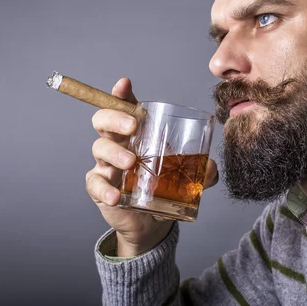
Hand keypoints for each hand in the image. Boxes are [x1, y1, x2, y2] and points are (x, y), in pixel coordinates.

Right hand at [86, 78, 218, 256]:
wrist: (151, 222)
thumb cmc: (164, 186)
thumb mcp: (186, 175)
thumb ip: (201, 169)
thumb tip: (211, 167)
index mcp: (138, 133)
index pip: (125, 106)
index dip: (121, 93)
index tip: (124, 84)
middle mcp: (118, 143)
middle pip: (103, 120)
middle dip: (115, 118)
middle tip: (132, 127)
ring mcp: (106, 165)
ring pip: (99, 148)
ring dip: (114, 153)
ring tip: (131, 162)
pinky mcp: (100, 188)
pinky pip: (95, 184)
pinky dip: (105, 189)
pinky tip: (117, 196)